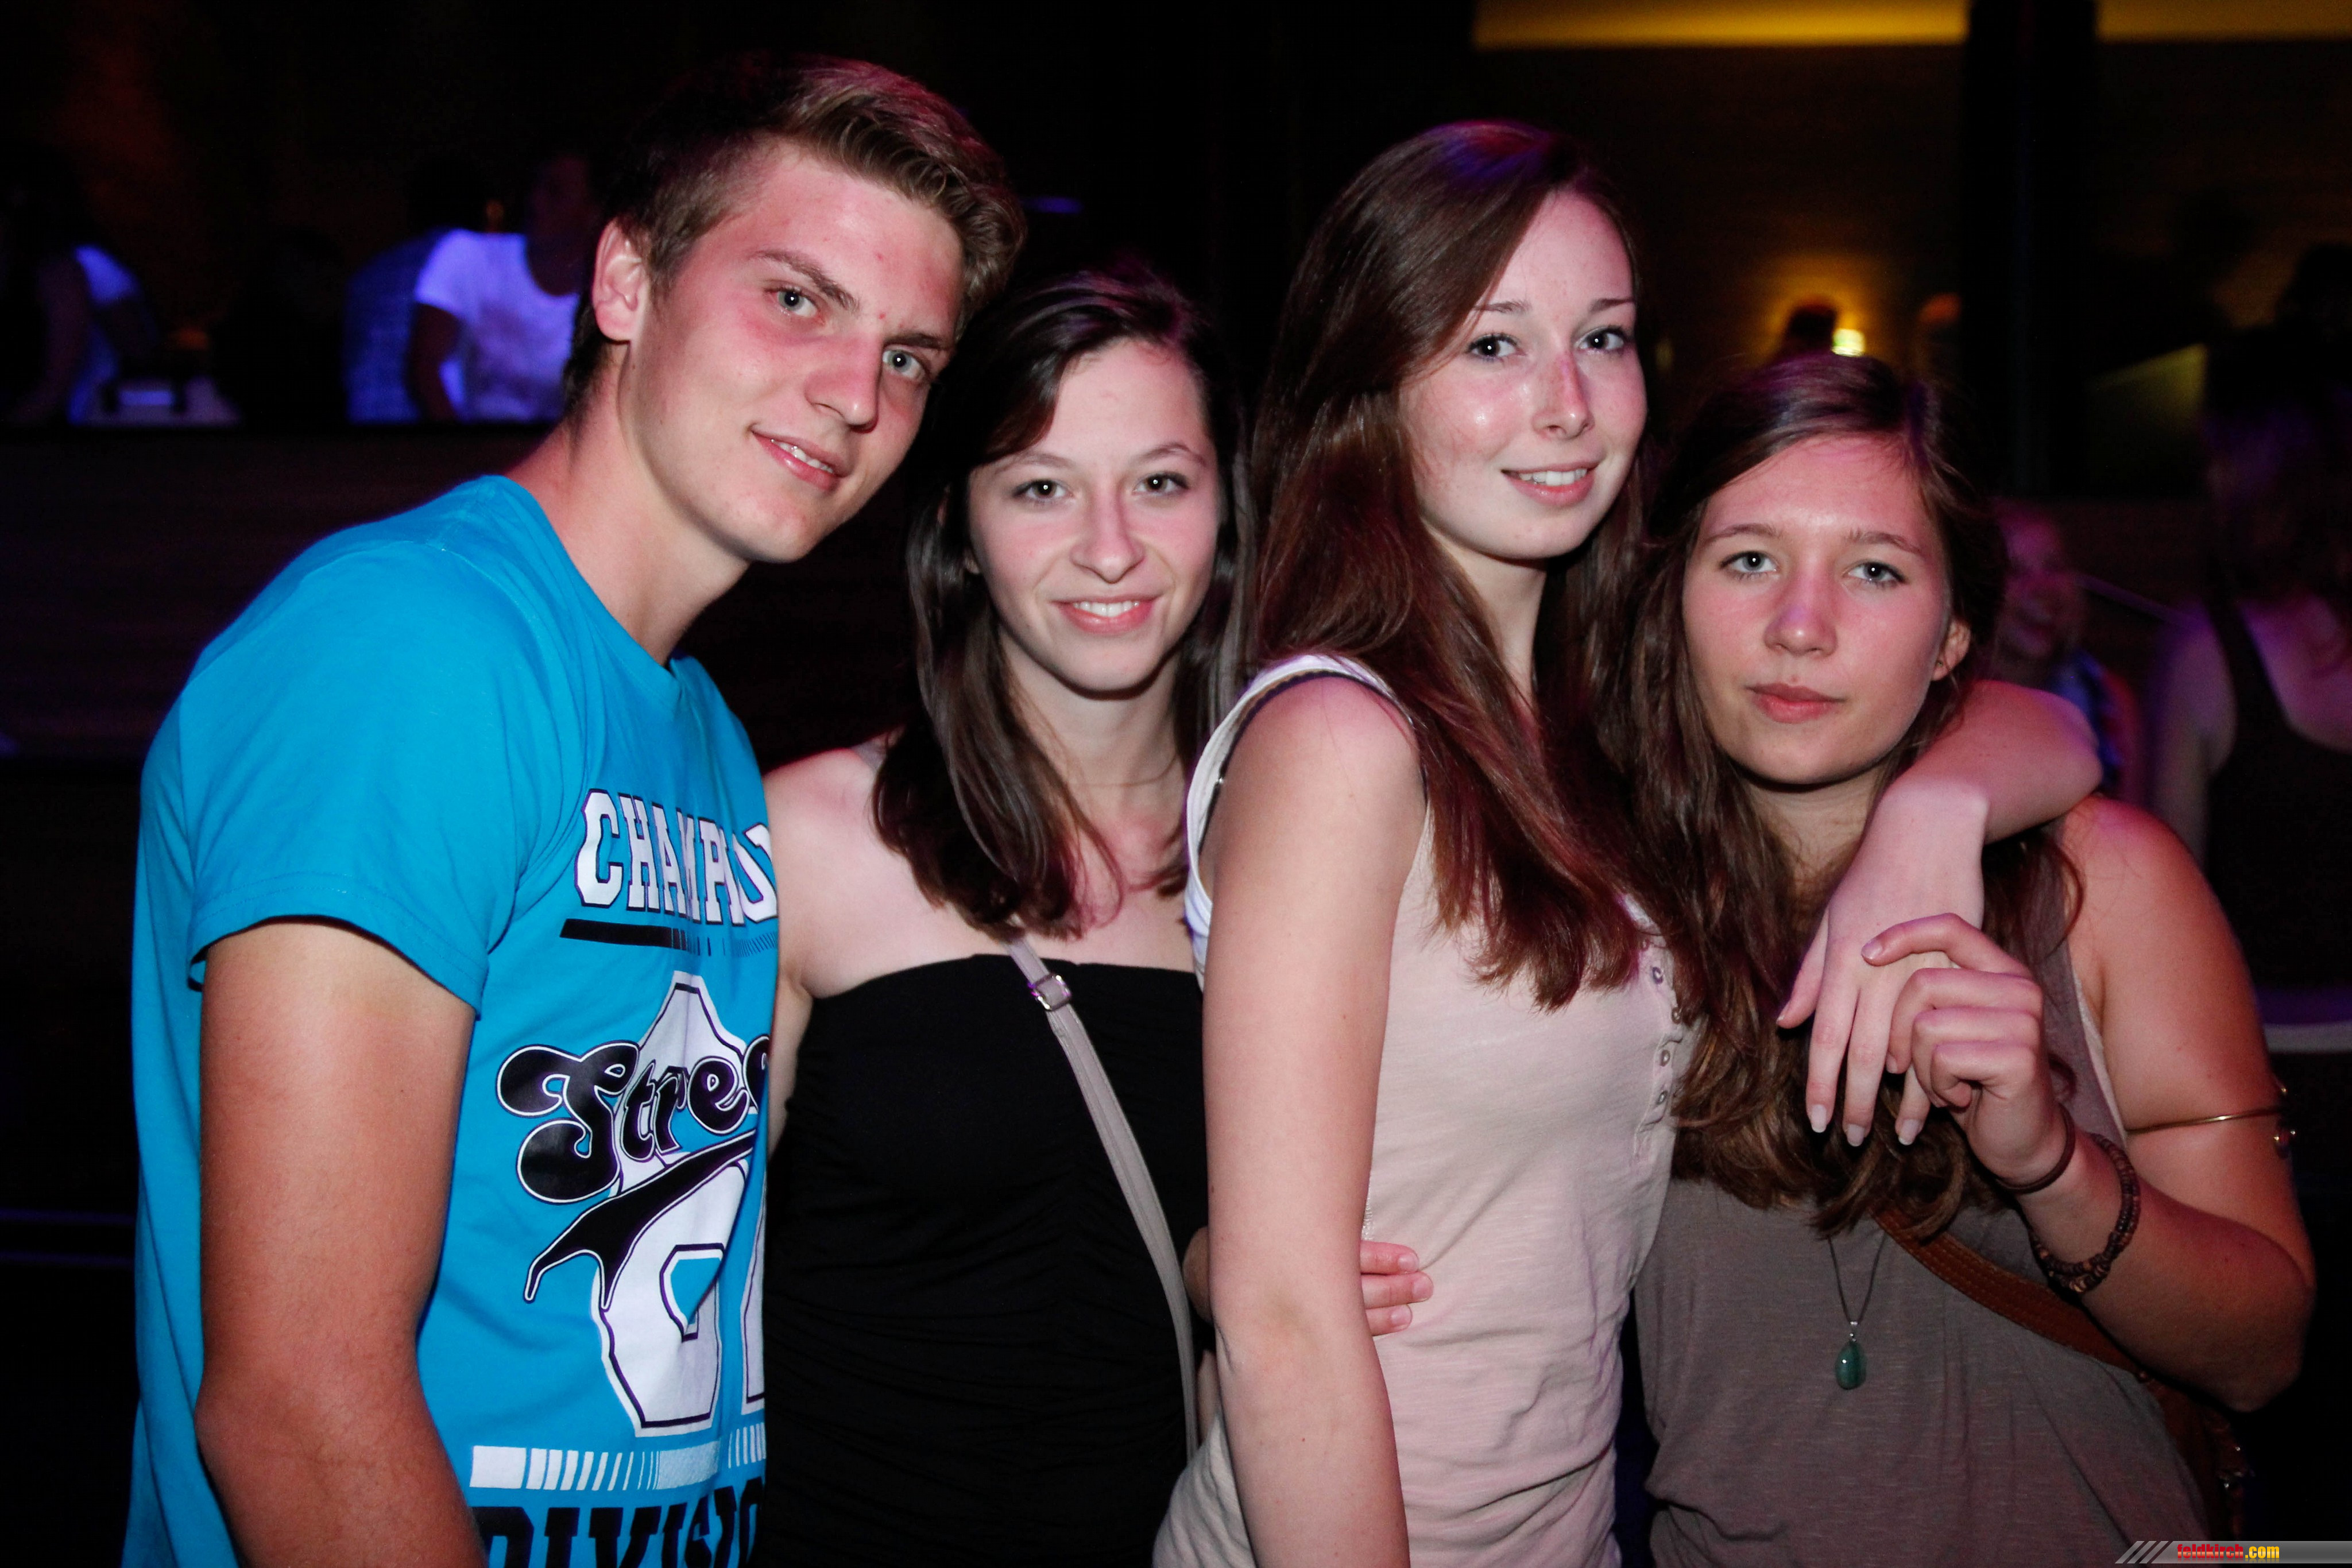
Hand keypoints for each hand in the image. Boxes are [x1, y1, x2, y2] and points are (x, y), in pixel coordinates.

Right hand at [1184, 1229, 1432, 1335]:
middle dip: (1392, 1287)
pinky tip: (1397, 1322)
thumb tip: (1345, 1185)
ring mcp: (1297, 1312)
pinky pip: (1340, 1333)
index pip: (1345, 1257)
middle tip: (1424, 1285)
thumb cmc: (1247, 1239)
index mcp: (1294, 1253)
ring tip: (1414, 1307)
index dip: (1381, 1260)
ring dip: (1387, 1312)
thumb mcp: (1269, 1216)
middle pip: (1354, 1289)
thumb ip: (1306, 1209)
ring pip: (1350, 1315)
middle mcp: (1297, 1286)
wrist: (1207, 1278)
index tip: (1411, 1259)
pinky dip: (1371, 1328)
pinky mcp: (1298, 1326)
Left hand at [1781, 779, 1986, 1145]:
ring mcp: (1919, 968)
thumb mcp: (1832, 919)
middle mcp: (1876, 970)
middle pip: (1859, 1051)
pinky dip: (1937, 1069)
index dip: (1819, 1082)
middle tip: (1847, 1139)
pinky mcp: (1958, 965)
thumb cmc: (1874, 875)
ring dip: (1898, 1098)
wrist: (1926, 830)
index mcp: (1842, 962)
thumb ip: (1811, 975)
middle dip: (1853, 1100)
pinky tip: (1935, 1101)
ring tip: (1897, 1136)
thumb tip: (1786, 1021)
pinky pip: (1945, 1031)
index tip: (1815, 1119)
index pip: (1825, 1036)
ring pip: (1902, 1048)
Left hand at [1868, 914, 2069, 1180]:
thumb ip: (1914, 991)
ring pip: (1927, 1025)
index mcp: (2002, 970)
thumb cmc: (1970, 1080)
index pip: (1949, 928)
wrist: (2022, 1138)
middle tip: (1907, 1065)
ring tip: (1943, 1083)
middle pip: (1923, 984)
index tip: (1866, 955)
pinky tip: (1959, 1097)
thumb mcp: (1941, 1029)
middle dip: (1898, 1033)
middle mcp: (2019, 987)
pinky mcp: (2018, 1055)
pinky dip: (1936, 1086)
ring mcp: (2024, 1020)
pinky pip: (1943, 1058)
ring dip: (1919, 1066)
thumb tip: (1853, 958)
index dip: (1903, 935)